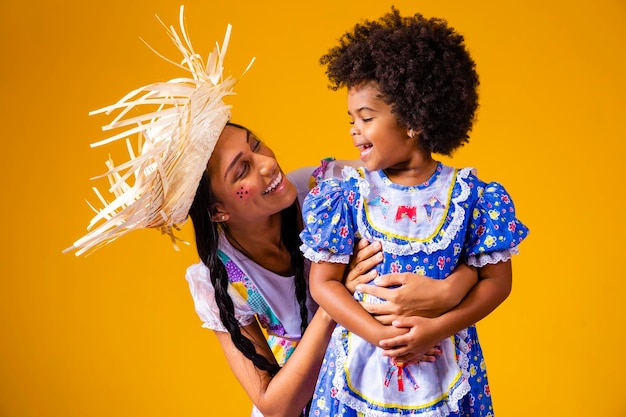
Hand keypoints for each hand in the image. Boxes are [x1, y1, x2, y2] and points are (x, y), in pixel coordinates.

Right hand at [344, 239, 382, 293]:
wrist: (342, 301)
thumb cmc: (351, 282)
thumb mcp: (353, 270)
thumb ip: (359, 258)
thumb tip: (365, 241)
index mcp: (348, 264)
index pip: (354, 253)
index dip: (360, 246)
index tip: (367, 240)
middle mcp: (347, 271)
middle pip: (358, 259)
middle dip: (369, 251)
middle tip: (378, 245)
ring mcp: (349, 280)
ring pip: (360, 269)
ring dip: (371, 261)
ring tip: (380, 256)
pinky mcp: (352, 289)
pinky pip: (361, 282)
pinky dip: (368, 277)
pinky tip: (375, 273)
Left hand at [357, 263, 477, 322]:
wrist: (444, 299)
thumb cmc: (426, 284)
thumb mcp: (408, 277)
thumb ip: (391, 279)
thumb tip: (377, 280)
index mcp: (395, 296)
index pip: (374, 291)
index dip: (364, 288)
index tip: (357, 287)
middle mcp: (396, 309)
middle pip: (373, 309)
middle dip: (362, 306)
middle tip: (354, 304)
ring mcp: (401, 319)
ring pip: (380, 321)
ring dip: (370, 318)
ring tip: (363, 315)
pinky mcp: (407, 324)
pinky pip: (391, 328)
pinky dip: (382, 326)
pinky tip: (377, 324)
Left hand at [379, 316, 444, 364]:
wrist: (440, 329)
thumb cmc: (427, 322)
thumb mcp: (414, 320)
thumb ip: (403, 322)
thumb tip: (393, 323)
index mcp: (410, 338)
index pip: (396, 341)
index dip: (388, 342)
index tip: (380, 343)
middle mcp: (414, 346)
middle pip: (399, 351)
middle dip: (390, 353)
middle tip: (382, 354)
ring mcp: (419, 350)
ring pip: (406, 357)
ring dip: (399, 359)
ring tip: (392, 360)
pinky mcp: (423, 351)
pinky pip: (415, 359)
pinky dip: (410, 361)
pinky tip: (407, 363)